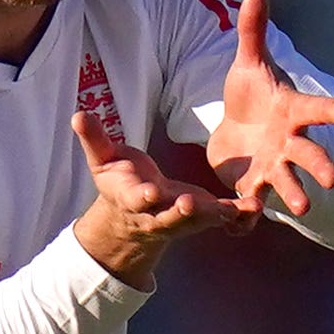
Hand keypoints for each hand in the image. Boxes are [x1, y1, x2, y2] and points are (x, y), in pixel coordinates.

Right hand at [71, 110, 253, 289]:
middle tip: (191, 204)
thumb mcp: (103, 160)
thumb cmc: (119, 181)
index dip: (142, 196)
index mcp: (132, 198)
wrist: (133, 218)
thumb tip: (78, 114)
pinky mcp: (203, 217)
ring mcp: (183, 218)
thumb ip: (94, 139)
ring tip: (243, 209)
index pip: (136, 198)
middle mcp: (159, 213)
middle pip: (171, 215)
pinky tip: (255, 207)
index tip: (148, 191)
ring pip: (202, 219)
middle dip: (182, 211)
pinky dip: (239, 215)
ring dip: (221, 215)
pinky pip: (223, 219)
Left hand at [205, 0, 333, 216]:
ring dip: (295, 195)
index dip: (325, 112)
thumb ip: (252, 33)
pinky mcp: (251, 185)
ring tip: (303, 207)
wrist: (239, 127)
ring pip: (289, 184)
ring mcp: (273, 167)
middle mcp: (289, 143)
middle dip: (321, 166)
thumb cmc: (251, 93)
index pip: (313, 110)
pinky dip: (248, 215)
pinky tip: (241, 223)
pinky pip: (254, 203)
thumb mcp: (248, 64)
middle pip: (311, 155)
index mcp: (291, 112)